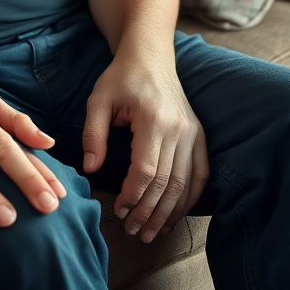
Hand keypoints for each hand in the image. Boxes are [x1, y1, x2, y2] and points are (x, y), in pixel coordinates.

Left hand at [82, 48, 208, 242]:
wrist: (149, 57)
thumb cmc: (120, 78)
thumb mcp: (98, 100)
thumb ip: (93, 134)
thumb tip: (89, 169)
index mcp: (154, 120)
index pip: (146, 170)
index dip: (133, 196)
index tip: (119, 211)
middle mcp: (180, 130)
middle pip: (167, 183)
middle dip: (150, 212)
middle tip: (133, 232)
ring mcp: (194, 134)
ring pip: (186, 184)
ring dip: (170, 213)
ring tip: (152, 232)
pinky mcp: (199, 136)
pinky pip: (200, 175)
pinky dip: (190, 199)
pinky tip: (175, 216)